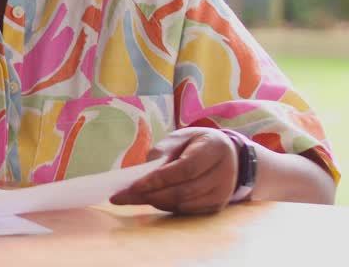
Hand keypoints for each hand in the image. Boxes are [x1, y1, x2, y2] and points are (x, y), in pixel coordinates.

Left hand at [110, 127, 238, 214]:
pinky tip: (151, 200)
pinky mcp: (217, 206)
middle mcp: (224, 173)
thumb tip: (141, 173)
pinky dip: (167, 207)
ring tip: (131, 199)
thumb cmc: (196, 142)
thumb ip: (162, 152)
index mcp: (215, 149)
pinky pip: (188, 211)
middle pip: (183, 191)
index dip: (158, 179)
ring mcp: (223, 193)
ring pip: (184, 204)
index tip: (132, 186)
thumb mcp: (180, 137)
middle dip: (150, 195)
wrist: (226, 153)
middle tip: (122, 198)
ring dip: (155, 202)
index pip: (184, 169)